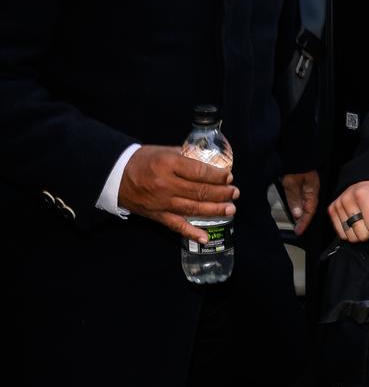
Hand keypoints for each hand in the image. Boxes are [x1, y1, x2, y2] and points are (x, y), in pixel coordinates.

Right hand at [119, 145, 238, 242]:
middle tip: (234, 193)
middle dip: (221, 192)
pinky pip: (176, 225)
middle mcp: (166, 184)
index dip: (217, 175)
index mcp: (168, 164)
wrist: (115, 176)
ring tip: (230, 209)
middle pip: (199, 190)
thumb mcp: (164, 150)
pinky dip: (192, 233)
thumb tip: (208, 161)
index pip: (199, 171)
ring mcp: (162, 202)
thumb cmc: (142, 160)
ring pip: (193, 208)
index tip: (229, 176)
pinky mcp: (157, 215)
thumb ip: (185, 156)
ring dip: (214, 210)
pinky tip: (206, 237)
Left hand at [280, 170, 319, 235]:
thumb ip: (294, 199)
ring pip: (305, 201)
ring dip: (300, 211)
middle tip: (297, 228)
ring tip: (295, 220)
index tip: (298, 232)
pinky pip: (302, 194)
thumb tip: (298, 214)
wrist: (295, 148)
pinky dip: (298, 202)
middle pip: (309, 207)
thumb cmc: (294, 164)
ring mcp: (308, 183)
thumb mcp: (291, 183)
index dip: (304, 222)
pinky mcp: (302, 179)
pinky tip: (294, 205)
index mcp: (312, 189)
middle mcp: (312, 187)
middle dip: (303, 219)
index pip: (310, 210)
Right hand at [328, 181, 368, 242]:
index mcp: (365, 195)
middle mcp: (348, 199)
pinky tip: (357, 221)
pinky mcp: (332, 209)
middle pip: (362, 235)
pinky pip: (341, 234)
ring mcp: (339, 204)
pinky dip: (350, 232)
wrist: (368, 179)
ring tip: (365, 221)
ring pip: (351, 237)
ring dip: (360, 233)